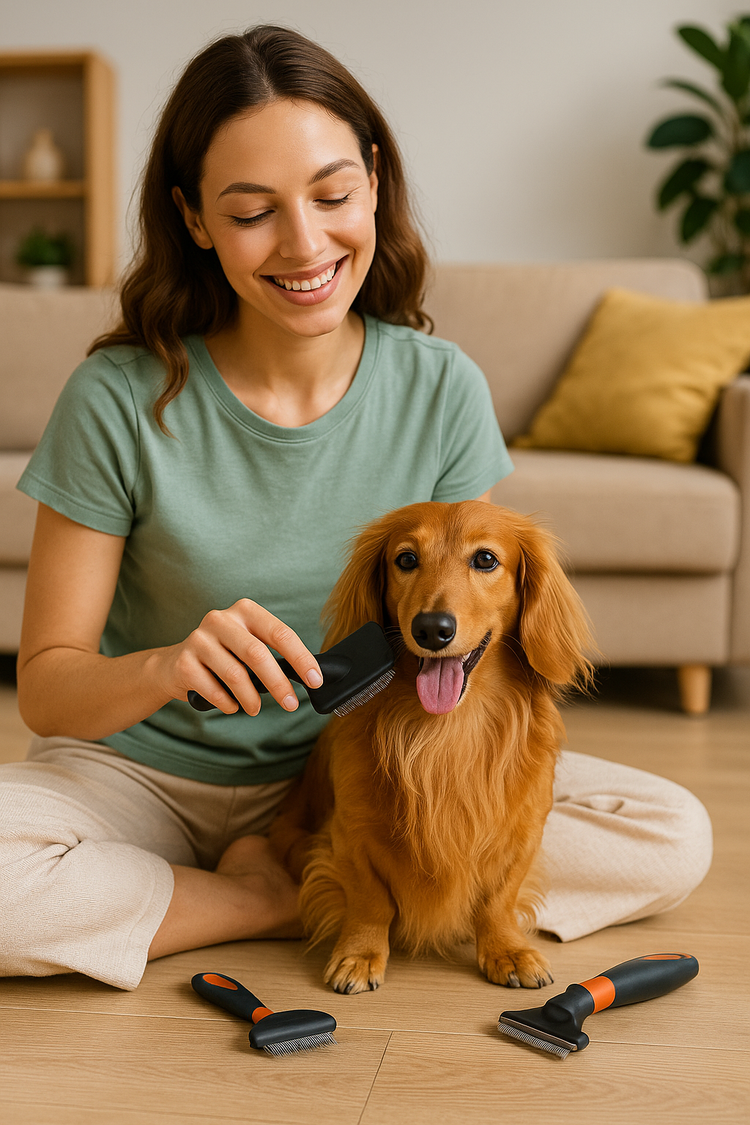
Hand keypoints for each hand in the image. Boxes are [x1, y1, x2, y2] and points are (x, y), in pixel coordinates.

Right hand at [152, 599, 322, 714]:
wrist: (172, 666)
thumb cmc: (222, 657)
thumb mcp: (247, 646)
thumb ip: (272, 654)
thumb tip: (309, 676)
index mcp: (245, 611)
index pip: (280, 633)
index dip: (301, 658)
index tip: (315, 680)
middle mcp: (221, 619)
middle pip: (257, 654)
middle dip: (279, 683)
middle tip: (290, 704)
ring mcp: (199, 639)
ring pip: (235, 674)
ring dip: (251, 698)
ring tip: (254, 709)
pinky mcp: (183, 662)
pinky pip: (214, 690)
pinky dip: (228, 703)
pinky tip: (231, 706)